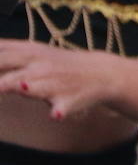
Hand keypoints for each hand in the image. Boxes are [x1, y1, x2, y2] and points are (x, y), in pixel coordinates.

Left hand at [0, 40, 122, 119]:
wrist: (100, 73)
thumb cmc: (59, 64)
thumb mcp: (32, 51)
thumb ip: (5, 50)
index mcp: (29, 53)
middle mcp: (40, 65)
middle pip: (10, 68)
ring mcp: (55, 82)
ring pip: (36, 86)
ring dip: (26, 86)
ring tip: (23, 85)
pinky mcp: (69, 99)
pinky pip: (64, 107)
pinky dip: (59, 110)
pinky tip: (55, 114)